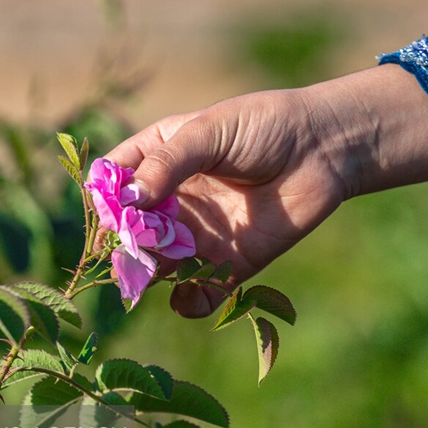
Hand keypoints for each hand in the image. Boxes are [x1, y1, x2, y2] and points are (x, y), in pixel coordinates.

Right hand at [105, 64, 427, 316]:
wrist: (323, 149)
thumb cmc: (264, 126)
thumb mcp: (208, 131)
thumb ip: (167, 164)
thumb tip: (129, 202)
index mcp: (158, 159)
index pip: (113, 184)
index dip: (105, 200)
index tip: (110, 211)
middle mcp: (172, 201)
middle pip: (129, 231)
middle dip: (125, 243)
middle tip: (134, 245)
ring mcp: (198, 234)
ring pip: (157, 265)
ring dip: (151, 272)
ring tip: (160, 265)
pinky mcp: (229, 263)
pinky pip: (198, 293)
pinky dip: (187, 302)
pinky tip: (186, 295)